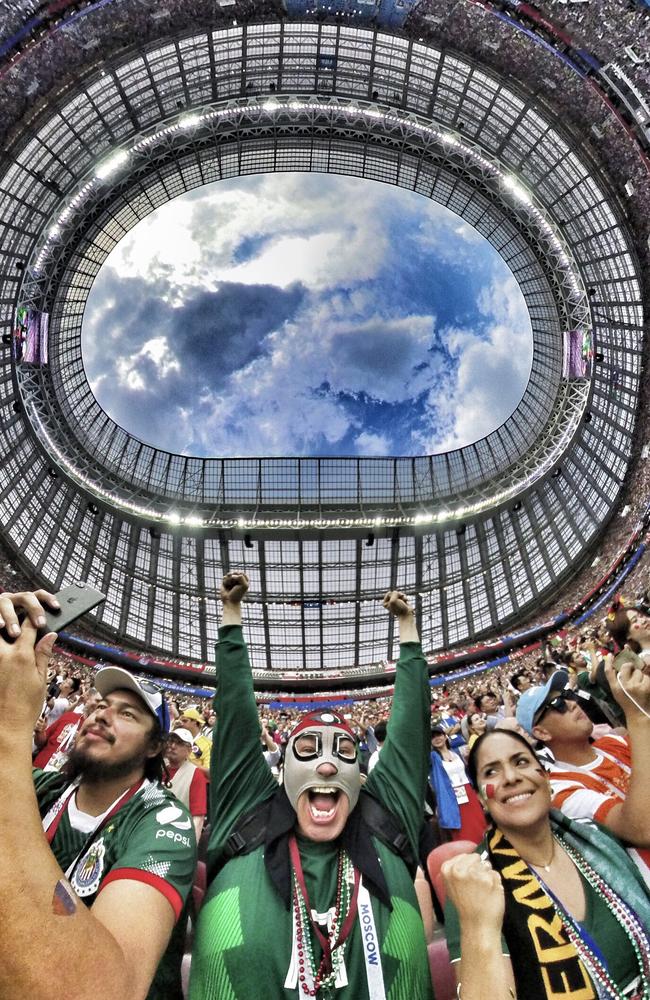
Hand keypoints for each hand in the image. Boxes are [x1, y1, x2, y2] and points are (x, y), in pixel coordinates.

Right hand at [0, 590, 59, 637]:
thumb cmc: (11, 637)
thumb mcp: (26, 634)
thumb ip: (36, 633)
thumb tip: (52, 636)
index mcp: (25, 603)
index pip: (39, 595)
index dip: (49, 598)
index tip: (57, 607)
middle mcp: (13, 600)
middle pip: (26, 596)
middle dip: (34, 609)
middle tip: (40, 624)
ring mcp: (1, 604)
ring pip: (6, 603)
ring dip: (12, 617)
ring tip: (16, 633)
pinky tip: (0, 626)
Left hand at [0, 619, 56, 739]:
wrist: (5, 727)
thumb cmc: (25, 707)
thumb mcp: (41, 680)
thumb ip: (43, 654)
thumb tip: (50, 636)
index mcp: (21, 656)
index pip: (27, 627)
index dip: (33, 620)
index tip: (36, 618)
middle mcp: (2, 655)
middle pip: (4, 626)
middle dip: (10, 622)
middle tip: (16, 625)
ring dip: (2, 635)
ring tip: (8, 638)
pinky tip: (4, 657)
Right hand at [220, 572, 248, 605]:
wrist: (229, 601)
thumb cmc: (238, 594)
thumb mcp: (244, 585)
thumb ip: (241, 577)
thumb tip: (231, 575)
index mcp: (244, 581)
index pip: (242, 573)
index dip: (240, 575)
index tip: (239, 580)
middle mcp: (237, 580)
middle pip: (235, 572)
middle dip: (234, 576)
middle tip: (233, 581)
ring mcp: (231, 581)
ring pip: (229, 574)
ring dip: (229, 579)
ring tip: (229, 584)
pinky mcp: (225, 583)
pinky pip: (225, 577)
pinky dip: (225, 581)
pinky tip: (226, 585)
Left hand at [382, 590, 412, 617]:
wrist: (406, 615)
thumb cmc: (399, 609)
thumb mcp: (394, 600)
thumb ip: (394, 593)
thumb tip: (398, 592)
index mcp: (385, 603)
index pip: (389, 593)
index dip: (393, 596)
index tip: (395, 602)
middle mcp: (389, 602)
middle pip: (394, 593)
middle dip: (398, 595)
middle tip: (400, 601)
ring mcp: (395, 602)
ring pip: (398, 593)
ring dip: (402, 596)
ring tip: (405, 600)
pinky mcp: (401, 602)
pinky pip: (402, 595)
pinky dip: (405, 597)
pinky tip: (407, 600)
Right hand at [441, 853, 504, 929]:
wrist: (477, 926)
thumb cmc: (466, 906)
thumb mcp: (453, 885)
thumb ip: (458, 869)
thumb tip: (475, 856)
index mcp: (447, 869)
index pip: (464, 856)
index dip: (468, 867)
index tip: (467, 881)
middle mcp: (460, 868)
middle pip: (476, 858)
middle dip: (478, 869)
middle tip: (475, 887)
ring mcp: (475, 873)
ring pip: (487, 865)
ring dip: (487, 876)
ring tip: (482, 892)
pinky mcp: (489, 879)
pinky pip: (496, 874)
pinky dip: (496, 883)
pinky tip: (490, 894)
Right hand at [605, 657, 649, 721]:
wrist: (639, 715)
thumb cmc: (628, 702)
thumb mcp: (617, 693)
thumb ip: (616, 680)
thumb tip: (617, 665)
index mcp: (615, 688)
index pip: (608, 672)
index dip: (608, 662)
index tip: (610, 655)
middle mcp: (623, 686)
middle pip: (626, 666)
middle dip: (630, 666)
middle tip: (632, 671)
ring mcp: (634, 686)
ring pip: (638, 671)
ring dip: (640, 676)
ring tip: (639, 685)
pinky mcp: (645, 687)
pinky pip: (646, 676)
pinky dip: (646, 680)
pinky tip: (644, 687)